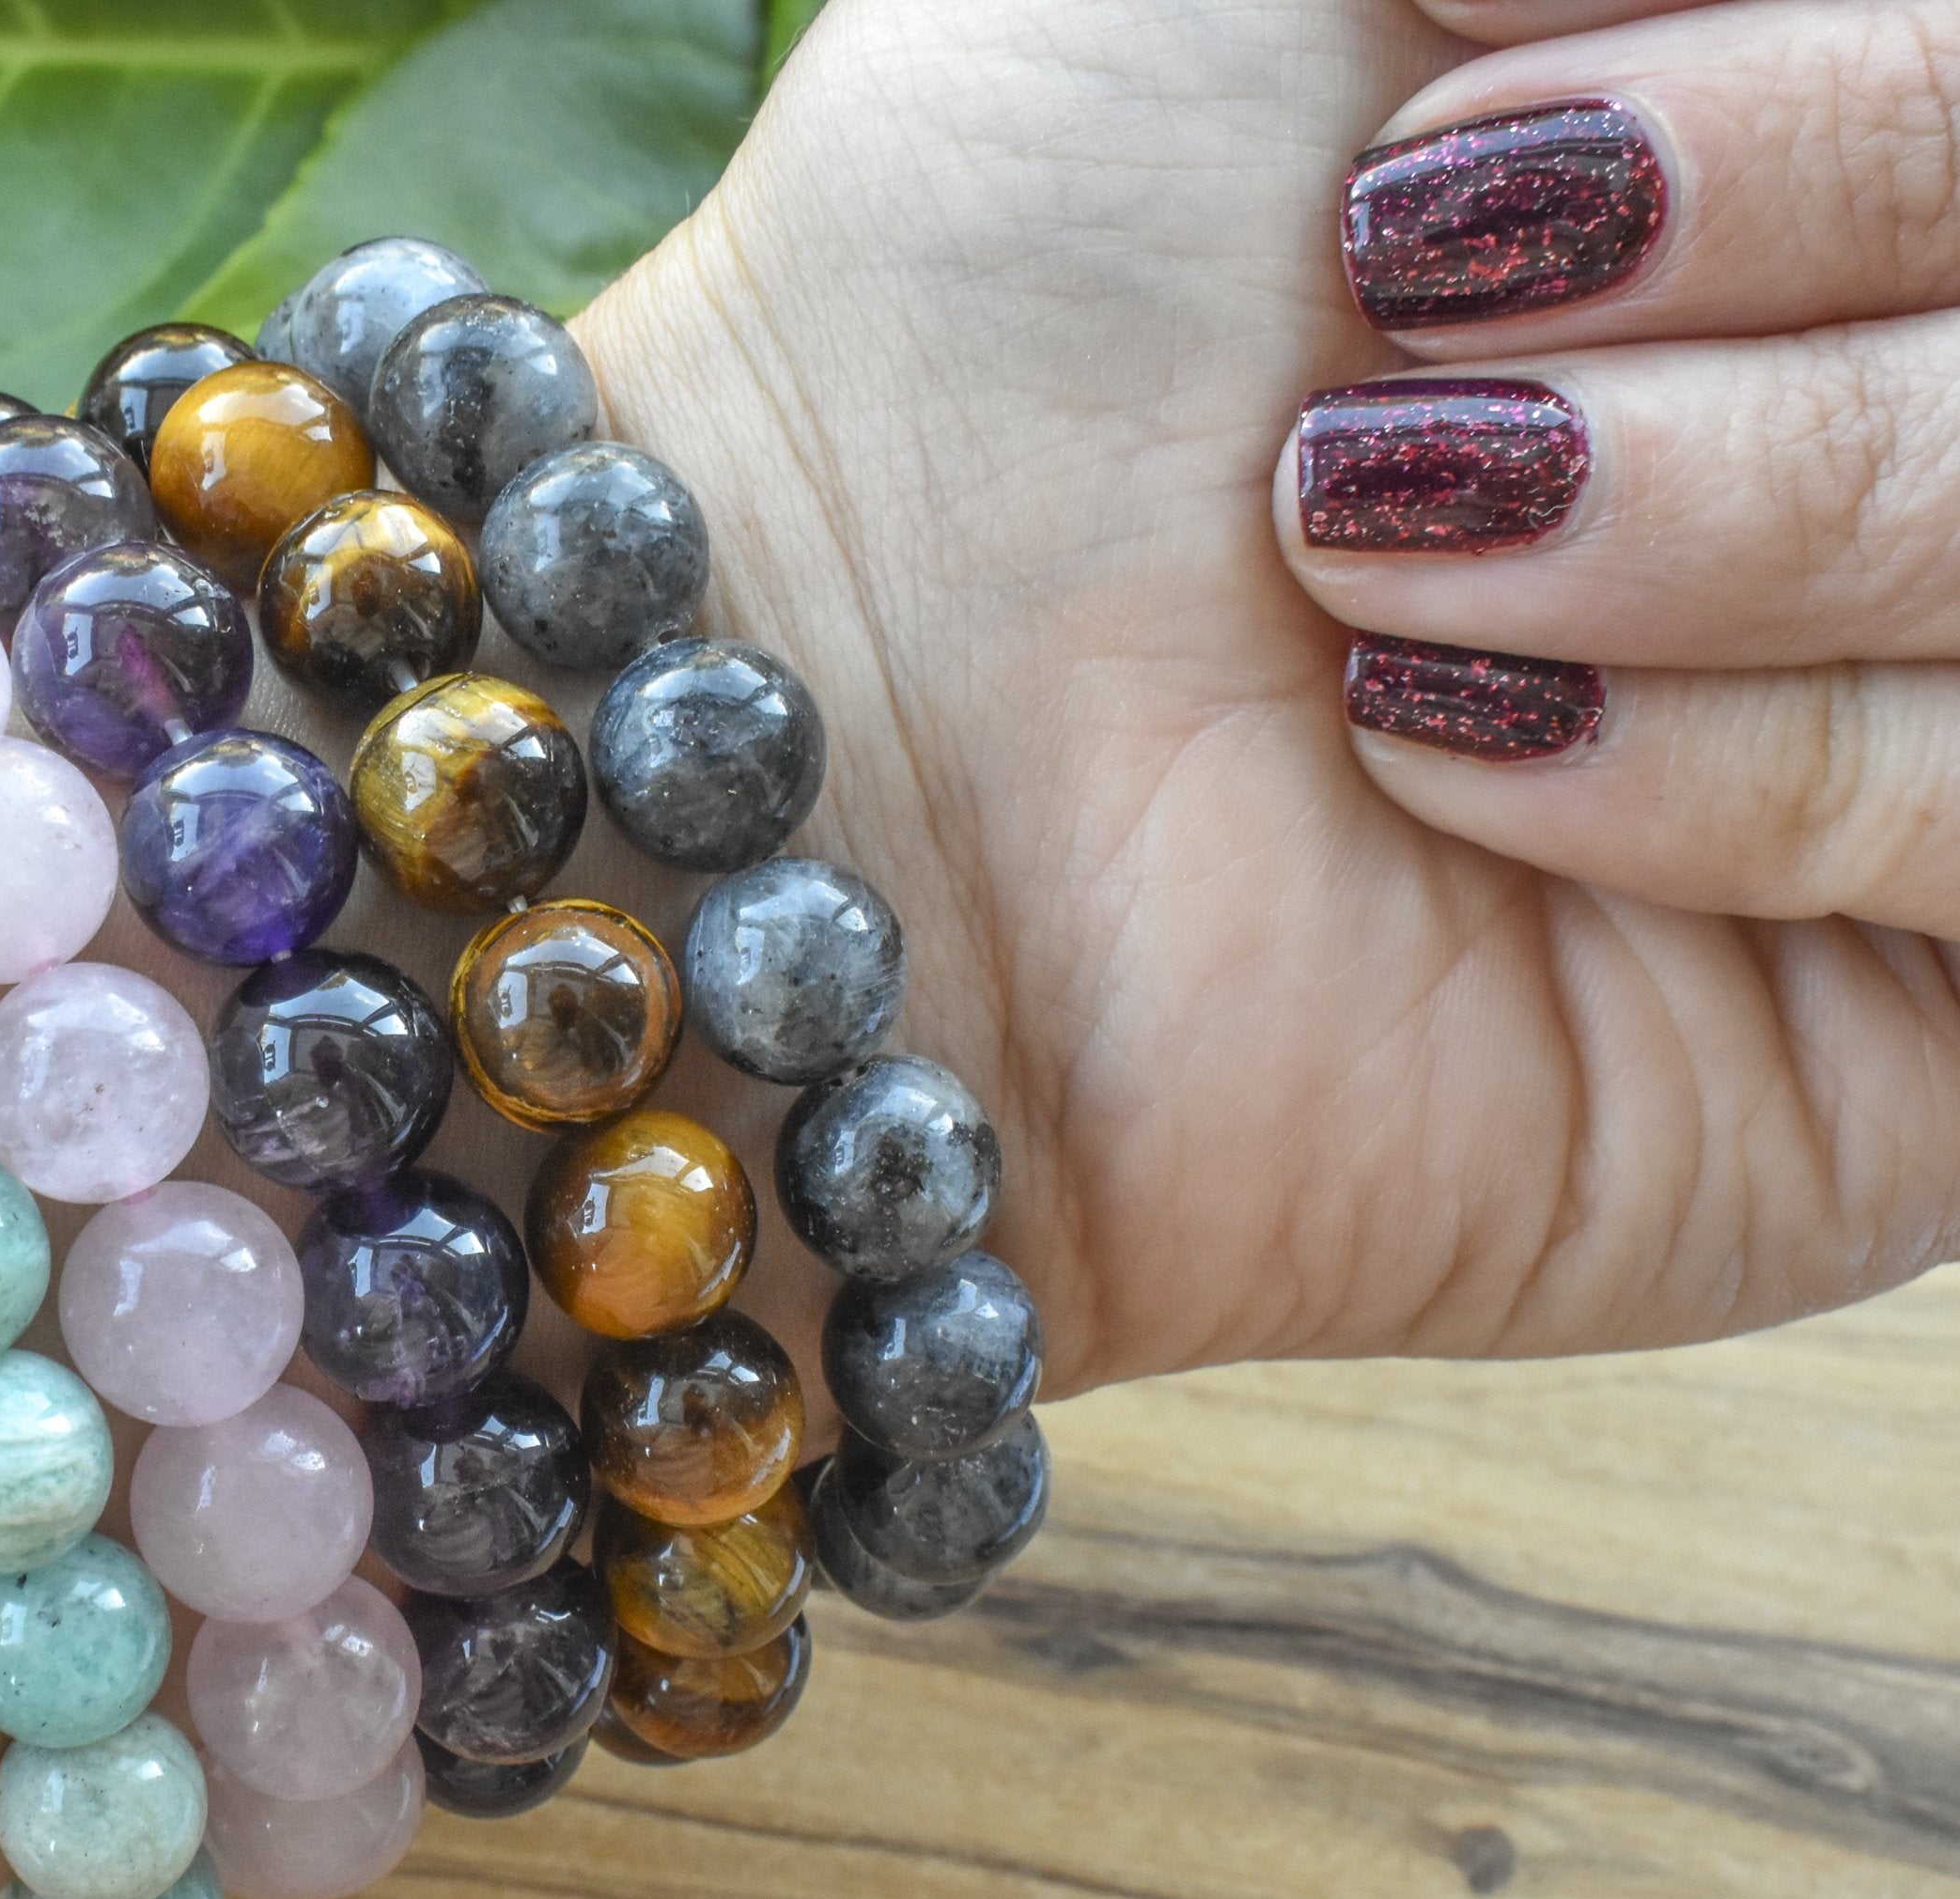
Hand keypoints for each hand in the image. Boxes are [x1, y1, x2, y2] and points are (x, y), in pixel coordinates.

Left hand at [568, 0, 1959, 1392]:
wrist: (819, 715)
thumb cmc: (1002, 279)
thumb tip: (1730, 11)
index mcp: (1810, 186)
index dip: (1829, 43)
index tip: (1467, 17)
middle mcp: (1896, 422)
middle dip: (1824, 177)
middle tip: (1422, 276)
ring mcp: (1921, 719)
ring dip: (1748, 494)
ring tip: (1369, 539)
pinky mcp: (1917, 1026)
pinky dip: (1750, 766)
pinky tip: (1448, 751)